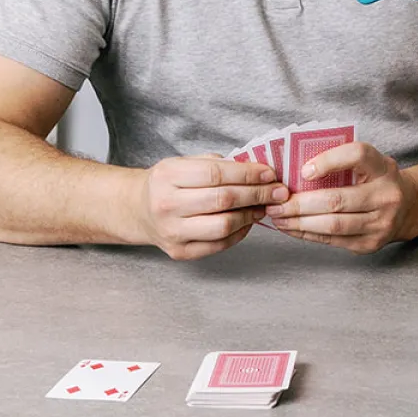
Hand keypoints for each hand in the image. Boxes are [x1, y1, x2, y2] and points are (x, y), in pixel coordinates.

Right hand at [135, 155, 287, 259]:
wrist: (138, 210)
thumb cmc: (169, 183)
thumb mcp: (185, 163)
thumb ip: (218, 165)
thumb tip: (258, 171)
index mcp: (168, 176)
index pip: (216, 174)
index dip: (248, 174)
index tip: (270, 173)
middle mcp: (167, 205)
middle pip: (223, 200)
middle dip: (257, 194)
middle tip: (279, 191)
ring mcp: (172, 232)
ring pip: (223, 225)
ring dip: (251, 215)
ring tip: (264, 206)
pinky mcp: (180, 252)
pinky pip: (219, 245)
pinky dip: (240, 233)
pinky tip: (248, 221)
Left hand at [267, 142, 417, 253]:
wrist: (410, 208)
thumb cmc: (379, 180)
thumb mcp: (370, 164)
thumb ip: (342, 162)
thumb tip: (294, 170)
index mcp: (383, 168)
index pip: (356, 156)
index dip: (328, 161)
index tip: (303, 170)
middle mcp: (386, 195)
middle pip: (337, 200)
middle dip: (300, 203)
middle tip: (276, 202)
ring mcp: (381, 223)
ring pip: (333, 225)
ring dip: (300, 222)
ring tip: (279, 217)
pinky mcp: (371, 243)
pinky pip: (333, 240)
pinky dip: (308, 234)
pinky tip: (292, 228)